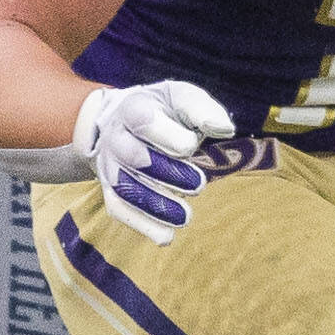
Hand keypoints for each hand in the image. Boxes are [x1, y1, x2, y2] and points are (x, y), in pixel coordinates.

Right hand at [73, 80, 234, 245]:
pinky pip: (119, 209)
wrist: (119, 121)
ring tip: (184, 217)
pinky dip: (141, 225)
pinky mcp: (111, 189)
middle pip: (134, 157)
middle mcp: (115, 138)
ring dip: (155, 205)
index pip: (144, 121)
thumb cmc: (162, 110)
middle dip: (167, 173)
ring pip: (125, 189)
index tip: (191, 146)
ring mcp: (110, 166)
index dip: (169, 137)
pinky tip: (166, 237)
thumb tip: (225, 129)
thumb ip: (201, 109)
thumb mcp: (180, 97)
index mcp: (132, 108)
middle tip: (199, 184)